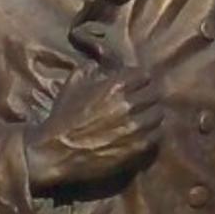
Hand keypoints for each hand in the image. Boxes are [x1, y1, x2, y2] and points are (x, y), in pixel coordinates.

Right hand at [28, 65, 162, 194]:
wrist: (55, 151)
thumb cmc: (63, 117)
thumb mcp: (72, 84)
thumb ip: (91, 68)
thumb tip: (101, 62)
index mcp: (115, 86)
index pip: (144, 75)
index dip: (140, 79)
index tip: (137, 84)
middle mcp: (129, 104)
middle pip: (155, 93)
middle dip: (148, 94)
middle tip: (143, 100)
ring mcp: (135, 127)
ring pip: (159, 113)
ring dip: (152, 113)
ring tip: (144, 116)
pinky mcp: (137, 147)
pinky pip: (156, 135)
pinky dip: (152, 132)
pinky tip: (143, 132)